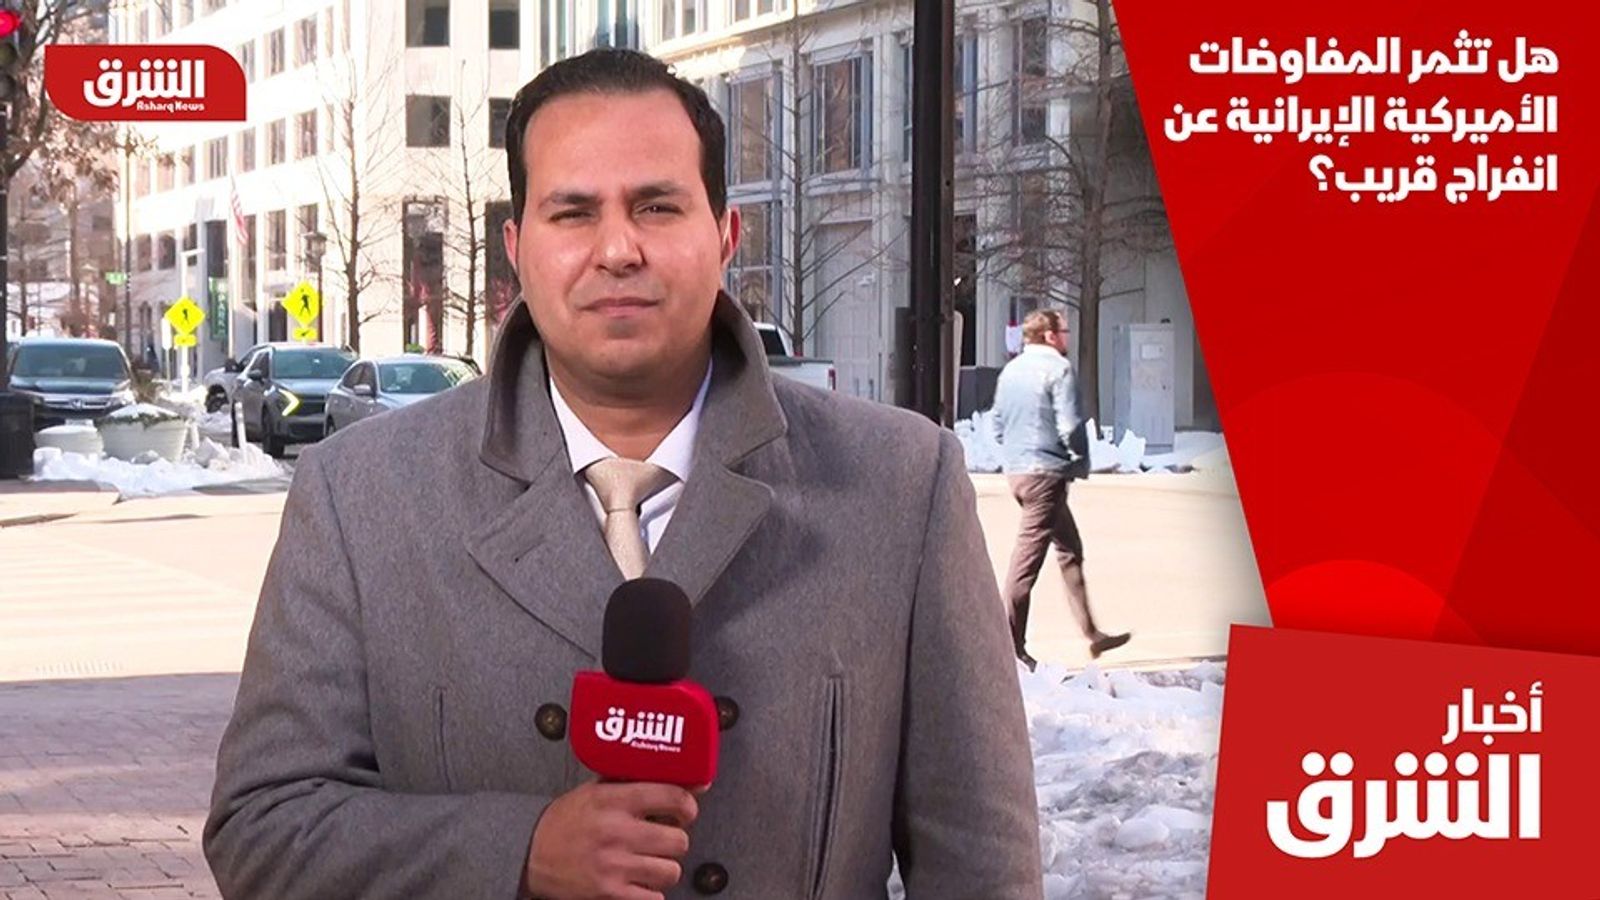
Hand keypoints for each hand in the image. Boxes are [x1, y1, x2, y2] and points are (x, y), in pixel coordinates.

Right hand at [522, 780, 699, 899]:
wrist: (529, 852)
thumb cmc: (567, 820)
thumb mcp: (598, 790)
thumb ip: (639, 782)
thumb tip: (692, 781)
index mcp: (614, 799)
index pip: (673, 796)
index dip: (688, 806)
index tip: (686, 811)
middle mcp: (616, 831)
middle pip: (678, 840)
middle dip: (675, 840)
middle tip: (663, 839)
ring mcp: (613, 865)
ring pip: (671, 871)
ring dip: (664, 868)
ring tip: (648, 861)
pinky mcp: (608, 893)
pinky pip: (654, 898)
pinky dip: (651, 893)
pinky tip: (637, 881)